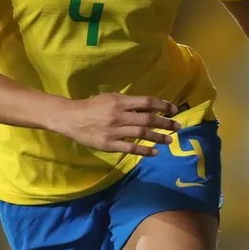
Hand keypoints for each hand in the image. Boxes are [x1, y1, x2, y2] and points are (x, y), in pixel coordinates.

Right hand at [51, 93, 179, 156]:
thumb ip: (127, 102)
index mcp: (119, 101)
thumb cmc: (91, 106)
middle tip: (178, 126)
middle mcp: (119, 116)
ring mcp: (115, 131)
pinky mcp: (110, 145)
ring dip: (158, 137)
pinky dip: (145, 151)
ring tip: (170, 140)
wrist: (71, 118)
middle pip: (148, 119)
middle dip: (165, 123)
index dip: (162, 105)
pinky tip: (155, 152)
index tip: (174, 109)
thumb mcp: (109, 97)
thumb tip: (147, 106)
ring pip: (142, 135)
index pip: (146, 102)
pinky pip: (131, 149)